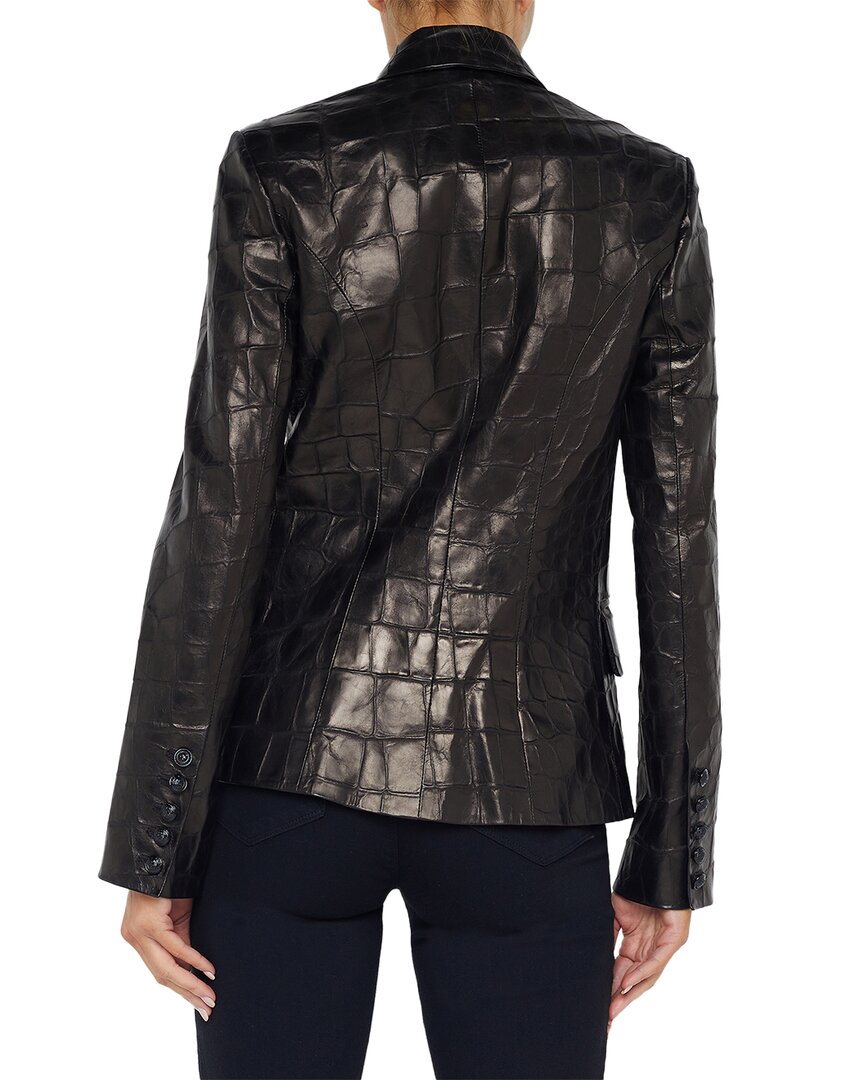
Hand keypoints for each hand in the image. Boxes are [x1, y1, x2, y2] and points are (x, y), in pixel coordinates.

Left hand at [120, 891, 217, 1020]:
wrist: (161, 858)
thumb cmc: (169, 886)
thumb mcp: (177, 919)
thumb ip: (182, 943)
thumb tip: (196, 970)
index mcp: (139, 940)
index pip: (161, 972)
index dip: (182, 989)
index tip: (200, 1004)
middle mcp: (134, 939)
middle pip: (162, 976)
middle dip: (188, 994)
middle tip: (208, 1009)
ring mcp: (139, 933)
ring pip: (166, 968)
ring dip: (192, 984)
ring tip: (210, 996)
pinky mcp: (149, 924)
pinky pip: (175, 947)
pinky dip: (194, 960)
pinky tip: (208, 970)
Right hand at [606, 892, 690, 1032]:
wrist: (657, 870)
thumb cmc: (638, 890)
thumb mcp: (615, 914)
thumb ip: (608, 935)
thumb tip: (595, 956)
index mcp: (635, 946)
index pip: (620, 974)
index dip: (609, 991)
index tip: (597, 1008)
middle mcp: (649, 951)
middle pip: (632, 982)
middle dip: (618, 1001)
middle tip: (605, 1021)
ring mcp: (663, 948)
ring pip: (645, 978)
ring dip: (628, 995)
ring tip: (613, 1009)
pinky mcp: (674, 941)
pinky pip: (655, 962)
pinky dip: (640, 974)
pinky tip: (626, 983)